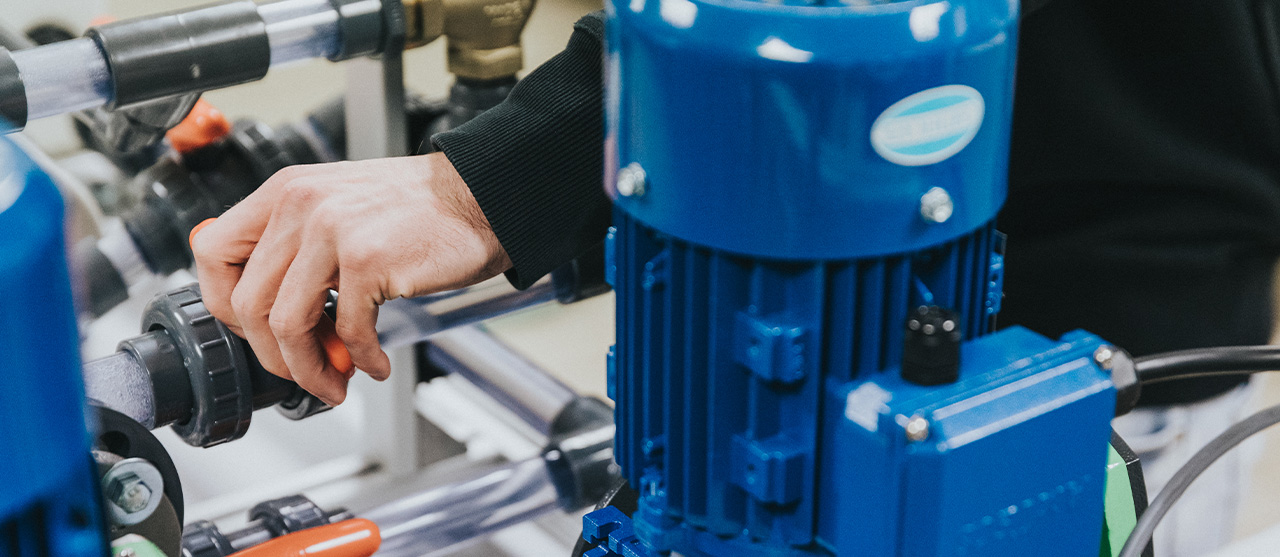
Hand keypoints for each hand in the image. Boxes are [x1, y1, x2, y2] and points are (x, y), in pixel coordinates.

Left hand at [190, 153, 510, 404]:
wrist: (479, 195)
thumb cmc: (417, 208)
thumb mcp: (338, 206)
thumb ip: (297, 246)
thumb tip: (270, 313)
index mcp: (284, 192)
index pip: (211, 251)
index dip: (224, 304)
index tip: (253, 330)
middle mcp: (300, 206)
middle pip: (246, 302)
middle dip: (272, 355)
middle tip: (301, 372)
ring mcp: (332, 231)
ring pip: (286, 324)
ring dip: (309, 369)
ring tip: (335, 381)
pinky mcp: (368, 260)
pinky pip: (347, 330)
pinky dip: (361, 359)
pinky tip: (375, 363)